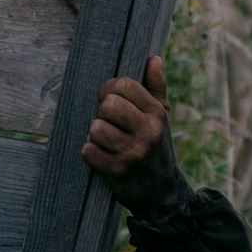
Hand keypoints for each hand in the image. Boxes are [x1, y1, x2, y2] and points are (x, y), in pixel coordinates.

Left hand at [82, 54, 195, 218]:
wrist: (164, 193)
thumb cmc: (156, 146)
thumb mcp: (161, 118)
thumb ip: (156, 88)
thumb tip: (154, 59)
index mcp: (156, 114)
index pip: (122, 85)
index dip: (110, 92)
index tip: (113, 104)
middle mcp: (148, 131)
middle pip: (107, 105)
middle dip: (103, 115)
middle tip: (111, 127)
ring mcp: (134, 152)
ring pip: (95, 128)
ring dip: (96, 138)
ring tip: (109, 145)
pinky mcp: (118, 171)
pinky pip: (88, 151)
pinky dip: (91, 155)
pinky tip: (104, 159)